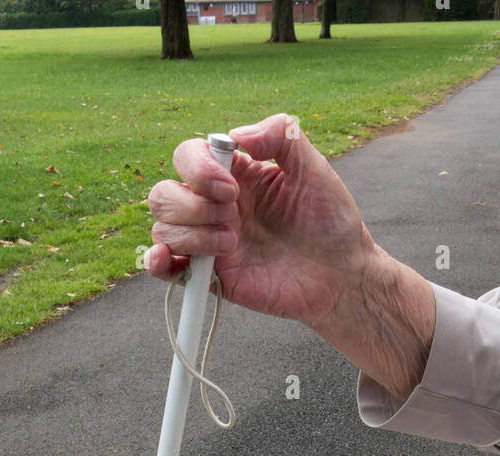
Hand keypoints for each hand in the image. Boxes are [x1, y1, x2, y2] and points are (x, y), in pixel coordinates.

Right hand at [144, 111, 374, 330]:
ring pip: (163, 228)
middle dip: (191, 204)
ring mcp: (210, 242)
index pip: (187, 156)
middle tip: (232, 216)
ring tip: (233, 243)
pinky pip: (166, 270)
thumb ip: (280, 134)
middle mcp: (215, 206)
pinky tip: (169, 258)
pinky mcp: (213, 277)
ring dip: (192, 233)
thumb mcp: (312, 166)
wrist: (341, 274)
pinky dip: (157, 262)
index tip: (231, 188)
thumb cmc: (329, 220)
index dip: (198, 168)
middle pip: (163, 193)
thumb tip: (237, 135)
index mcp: (234, 175)